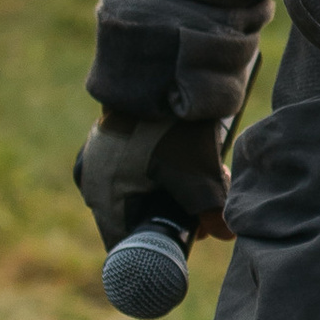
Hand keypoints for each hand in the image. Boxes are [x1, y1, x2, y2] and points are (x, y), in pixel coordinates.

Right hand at [74, 111, 232, 252]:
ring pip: (139, 190)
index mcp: (102, 195)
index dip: (159, 248)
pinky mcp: (109, 138)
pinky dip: (161, 171)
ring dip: (173, 193)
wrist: (156, 72)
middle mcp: (92, 179)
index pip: (126, 242)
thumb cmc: (171, 127)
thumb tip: (228, 235)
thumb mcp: (198, 173)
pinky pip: (134, 167)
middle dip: (174, 217)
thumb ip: (212, 209)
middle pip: (136, 216)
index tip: (187, 243)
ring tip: (208, 183)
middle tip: (207, 213)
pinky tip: (190, 163)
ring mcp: (97, 157)